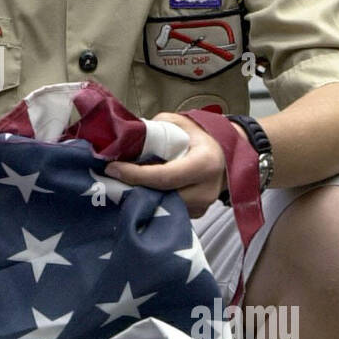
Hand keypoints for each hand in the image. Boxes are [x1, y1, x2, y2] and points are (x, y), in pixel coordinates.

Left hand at [104, 112, 246, 217]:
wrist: (226, 153)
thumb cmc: (200, 136)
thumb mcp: (179, 123)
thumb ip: (155, 129)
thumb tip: (127, 139)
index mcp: (204, 164)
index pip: (164, 177)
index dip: (135, 175)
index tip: (113, 168)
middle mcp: (206, 190)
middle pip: (160, 196)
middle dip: (134, 188)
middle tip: (112, 178)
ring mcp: (203, 206)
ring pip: (163, 207)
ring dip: (142, 197)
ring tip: (124, 183)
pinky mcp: (197, 214)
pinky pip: (169, 211)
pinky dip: (154, 201)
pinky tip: (142, 190)